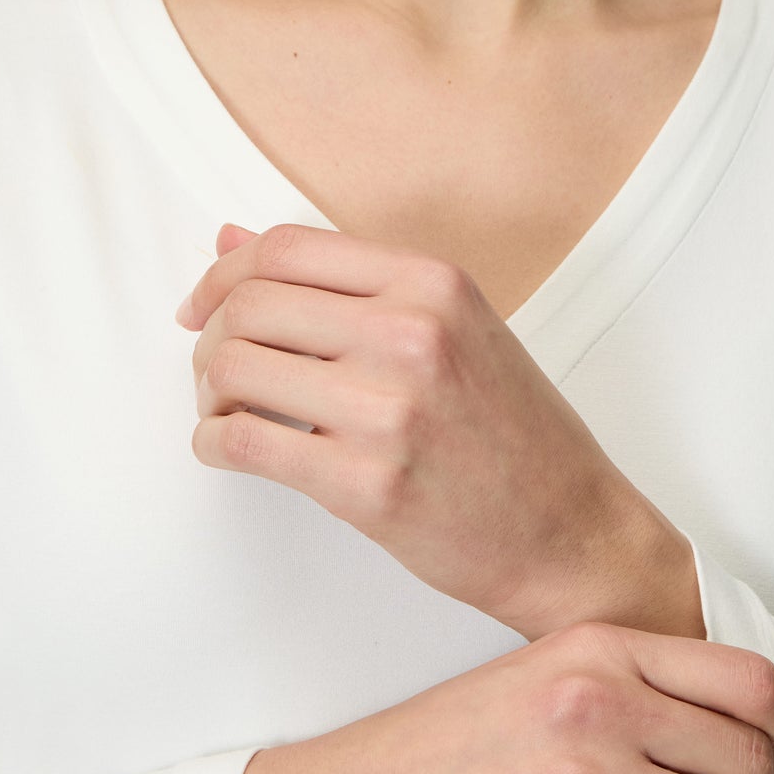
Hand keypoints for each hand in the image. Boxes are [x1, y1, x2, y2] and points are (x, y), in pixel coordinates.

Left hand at [179, 220, 675, 639]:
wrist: (570, 531)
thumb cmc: (514, 434)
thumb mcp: (452, 329)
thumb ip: (349, 286)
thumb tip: (232, 241)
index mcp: (432, 282)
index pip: (285, 247)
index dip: (223, 272)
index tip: (204, 304)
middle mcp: (411, 332)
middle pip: (249, 303)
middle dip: (210, 336)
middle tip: (216, 369)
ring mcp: (389, 408)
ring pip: (234, 366)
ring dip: (209, 390)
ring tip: (228, 409)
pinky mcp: (366, 483)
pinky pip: (243, 441)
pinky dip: (213, 441)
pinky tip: (228, 446)